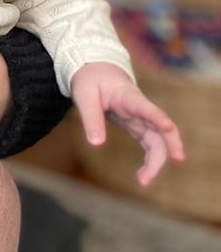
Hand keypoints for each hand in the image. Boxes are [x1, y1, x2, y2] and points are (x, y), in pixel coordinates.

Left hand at [71, 62, 184, 185]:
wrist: (96, 69)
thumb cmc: (90, 79)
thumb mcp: (84, 94)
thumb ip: (91, 117)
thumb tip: (96, 144)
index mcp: (128, 96)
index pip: (145, 107)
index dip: (157, 117)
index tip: (167, 127)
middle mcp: (140, 108)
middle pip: (160, 129)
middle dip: (166, 149)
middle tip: (158, 170)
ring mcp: (141, 117)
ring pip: (158, 140)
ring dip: (156, 161)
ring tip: (143, 181)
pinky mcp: (137, 125)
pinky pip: (150, 143)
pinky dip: (150, 159)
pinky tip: (144, 175)